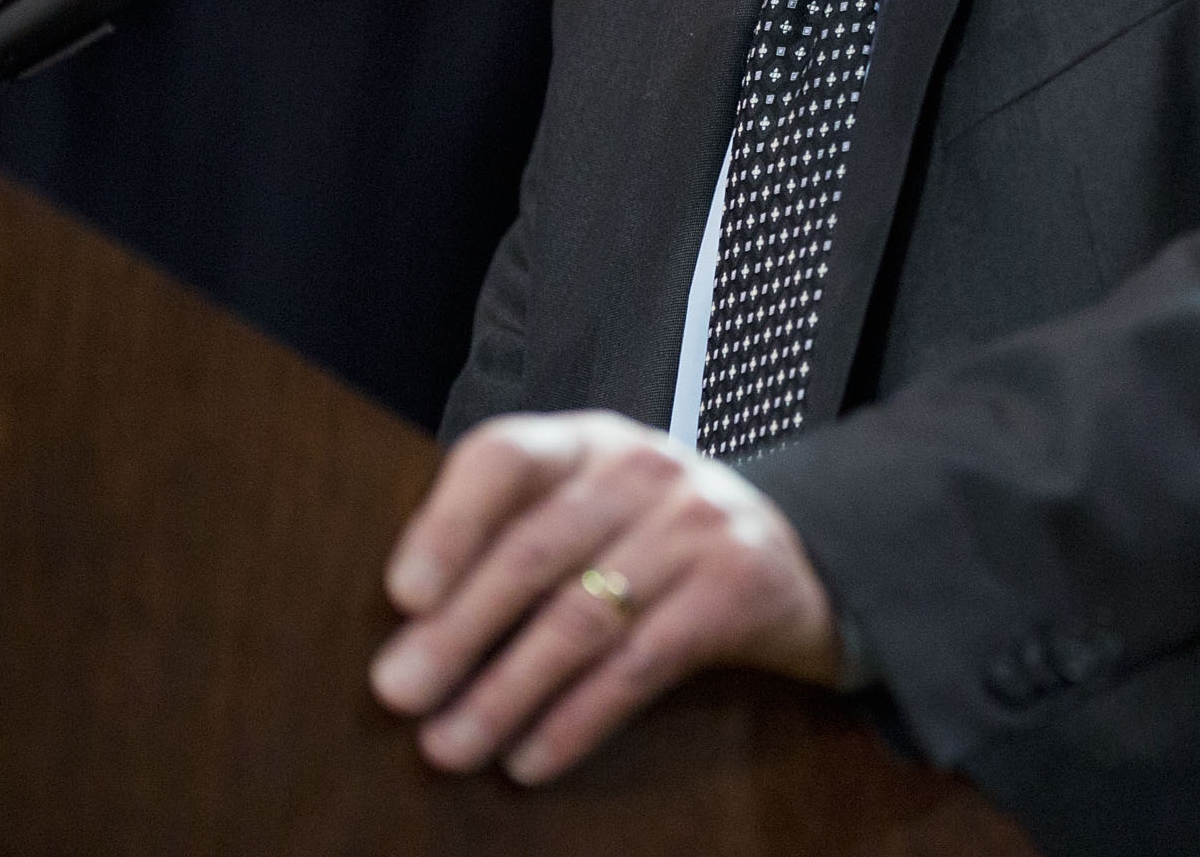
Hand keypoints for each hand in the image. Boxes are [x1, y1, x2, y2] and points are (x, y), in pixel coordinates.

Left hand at [370, 411, 842, 782]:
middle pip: (535, 550)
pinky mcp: (738, 584)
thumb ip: (512, 540)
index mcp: (587, 443)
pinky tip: (534, 757)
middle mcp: (642, 469)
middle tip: (400, 694)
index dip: (448, 523)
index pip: (505, 457)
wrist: (799, 557)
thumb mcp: (592, 512)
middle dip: (458, 632)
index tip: (403, 596)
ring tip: (453, 744)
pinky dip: (578, 718)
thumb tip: (406, 633)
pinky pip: (642, 662)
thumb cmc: (657, 544)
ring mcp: (698, 522)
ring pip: (582, 616)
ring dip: (506, 691)